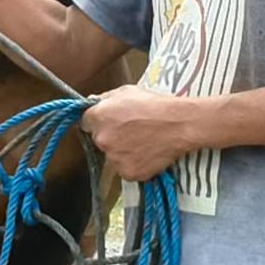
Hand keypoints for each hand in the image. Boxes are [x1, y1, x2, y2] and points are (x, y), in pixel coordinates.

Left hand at [80, 85, 195, 181]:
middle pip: (99, 140)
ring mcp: (114, 158)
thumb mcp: (126, 92)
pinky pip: (125, 169)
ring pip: (112, 156)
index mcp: (97, 117)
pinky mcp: (128, 173)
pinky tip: (146, 153)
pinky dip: (134, 164)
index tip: (109, 122)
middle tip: (131, 131)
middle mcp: (102, 139)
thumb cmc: (154, 105)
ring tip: (142, 142)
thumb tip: (91, 102)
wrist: (179, 125)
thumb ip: (104, 98)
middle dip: (110, 136)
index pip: (85, 123)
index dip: (98, 122)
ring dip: (122, 151)